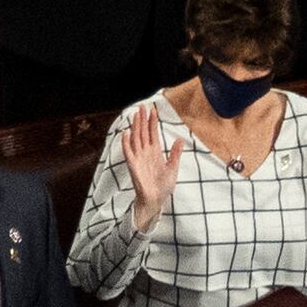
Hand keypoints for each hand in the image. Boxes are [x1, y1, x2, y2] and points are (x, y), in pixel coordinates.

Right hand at [122, 99, 175, 217]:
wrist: (156, 200)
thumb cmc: (163, 186)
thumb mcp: (173, 168)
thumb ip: (175, 153)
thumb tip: (180, 139)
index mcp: (155, 152)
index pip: (153, 133)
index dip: (152, 122)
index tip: (153, 110)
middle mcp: (146, 152)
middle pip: (143, 132)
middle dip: (142, 119)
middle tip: (142, 106)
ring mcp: (138, 158)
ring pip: (136, 138)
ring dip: (135, 127)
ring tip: (135, 115)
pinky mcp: (133, 165)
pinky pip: (128, 152)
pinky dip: (126, 143)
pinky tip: (126, 133)